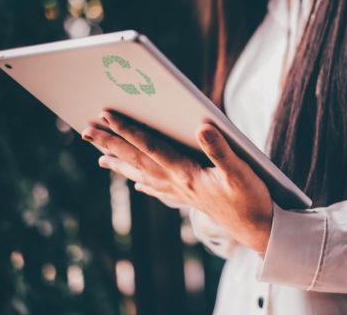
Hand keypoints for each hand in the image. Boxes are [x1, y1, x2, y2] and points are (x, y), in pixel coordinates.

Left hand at [82, 111, 274, 253]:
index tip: (107, 115)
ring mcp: (181, 193)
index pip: (150, 147)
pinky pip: (158, 189)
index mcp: (186, 174)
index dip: (128, 130)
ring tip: (99, 156)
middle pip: (136, 160)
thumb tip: (201, 127)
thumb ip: (221, 149)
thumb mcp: (241, 171)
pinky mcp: (189, 199)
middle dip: (110, 144)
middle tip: (86, 131)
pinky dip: (143, 183)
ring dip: (120, 163)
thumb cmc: (252, 200)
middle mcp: (177, 183)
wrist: (260, 230)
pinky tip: (136, 183)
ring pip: (142, 174)